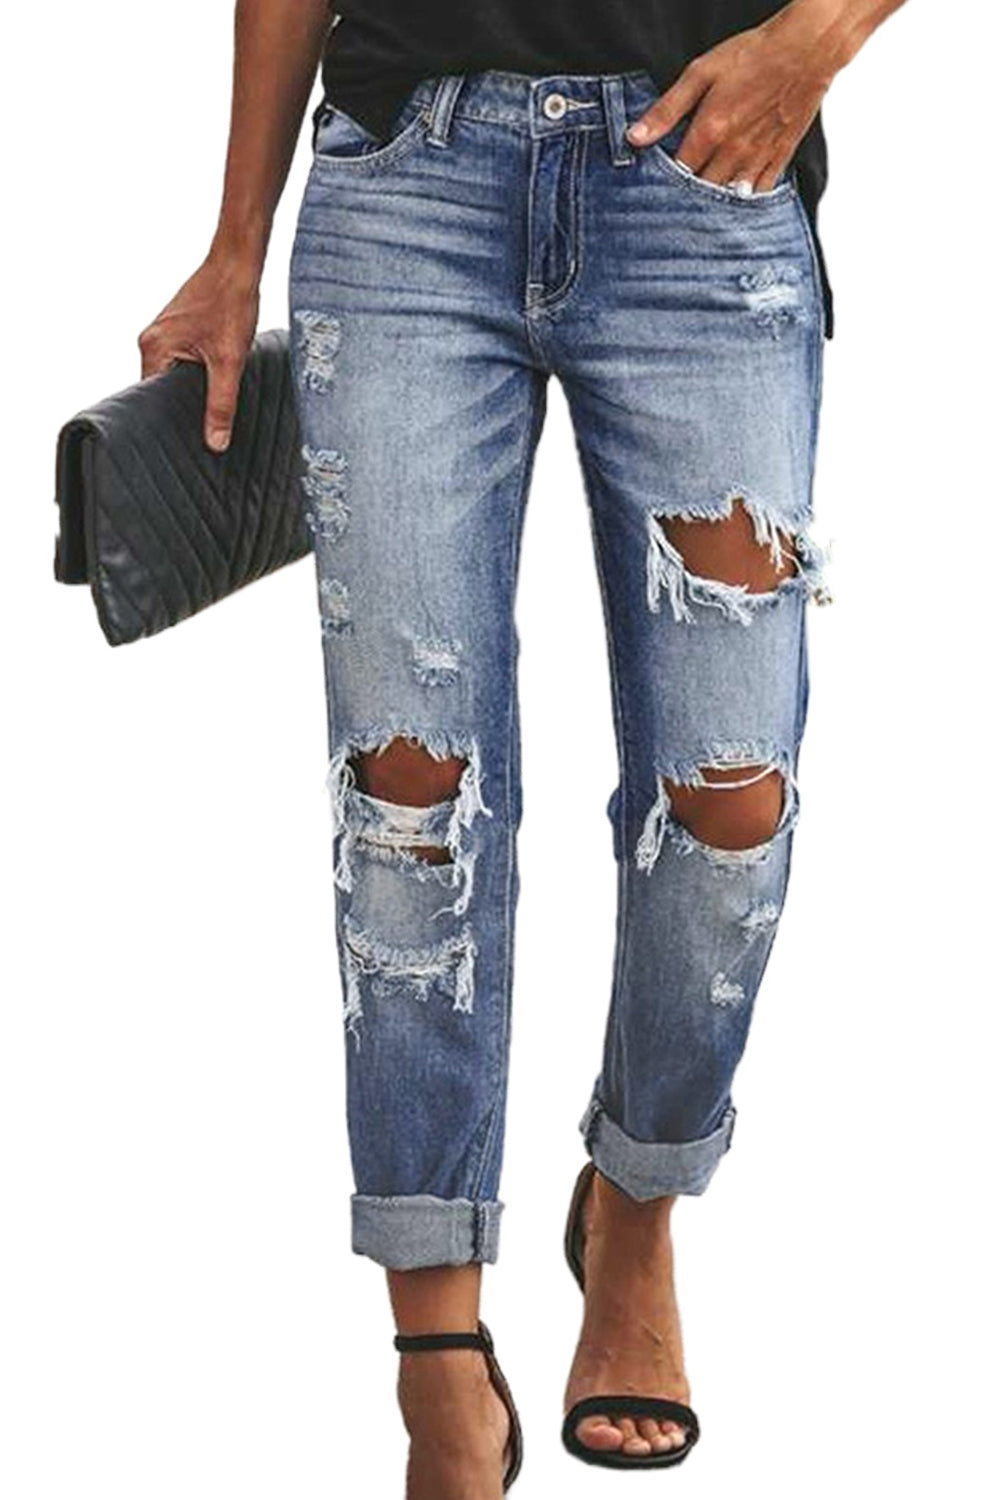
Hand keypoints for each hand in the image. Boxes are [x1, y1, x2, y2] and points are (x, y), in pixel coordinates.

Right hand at [138, 253, 260, 451]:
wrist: (238, 265)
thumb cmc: (231, 303)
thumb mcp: (230, 362)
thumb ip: (221, 404)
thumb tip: (215, 442)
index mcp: (154, 348)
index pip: (151, 399)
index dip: (171, 420)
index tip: (186, 440)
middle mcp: (151, 340)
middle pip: (162, 389)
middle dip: (183, 407)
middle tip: (204, 430)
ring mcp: (163, 333)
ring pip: (174, 376)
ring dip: (193, 389)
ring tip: (212, 405)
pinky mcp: (178, 329)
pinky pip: (182, 361)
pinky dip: (197, 373)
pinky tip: (215, 380)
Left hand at [627, 0, 847, 190]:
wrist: (807, 48)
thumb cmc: (754, 54)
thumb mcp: (701, 73)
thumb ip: (667, 109)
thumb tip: (634, 138)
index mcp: (710, 131)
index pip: (678, 175)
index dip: (664, 185)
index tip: (655, 189)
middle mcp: (734, 152)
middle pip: (702, 193)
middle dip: (687, 200)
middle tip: (675, 206)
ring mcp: (758, 158)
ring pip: (730, 200)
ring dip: (714, 208)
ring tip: (700, 213)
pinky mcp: (780, 158)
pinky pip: (759, 194)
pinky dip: (745, 204)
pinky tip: (734, 206)